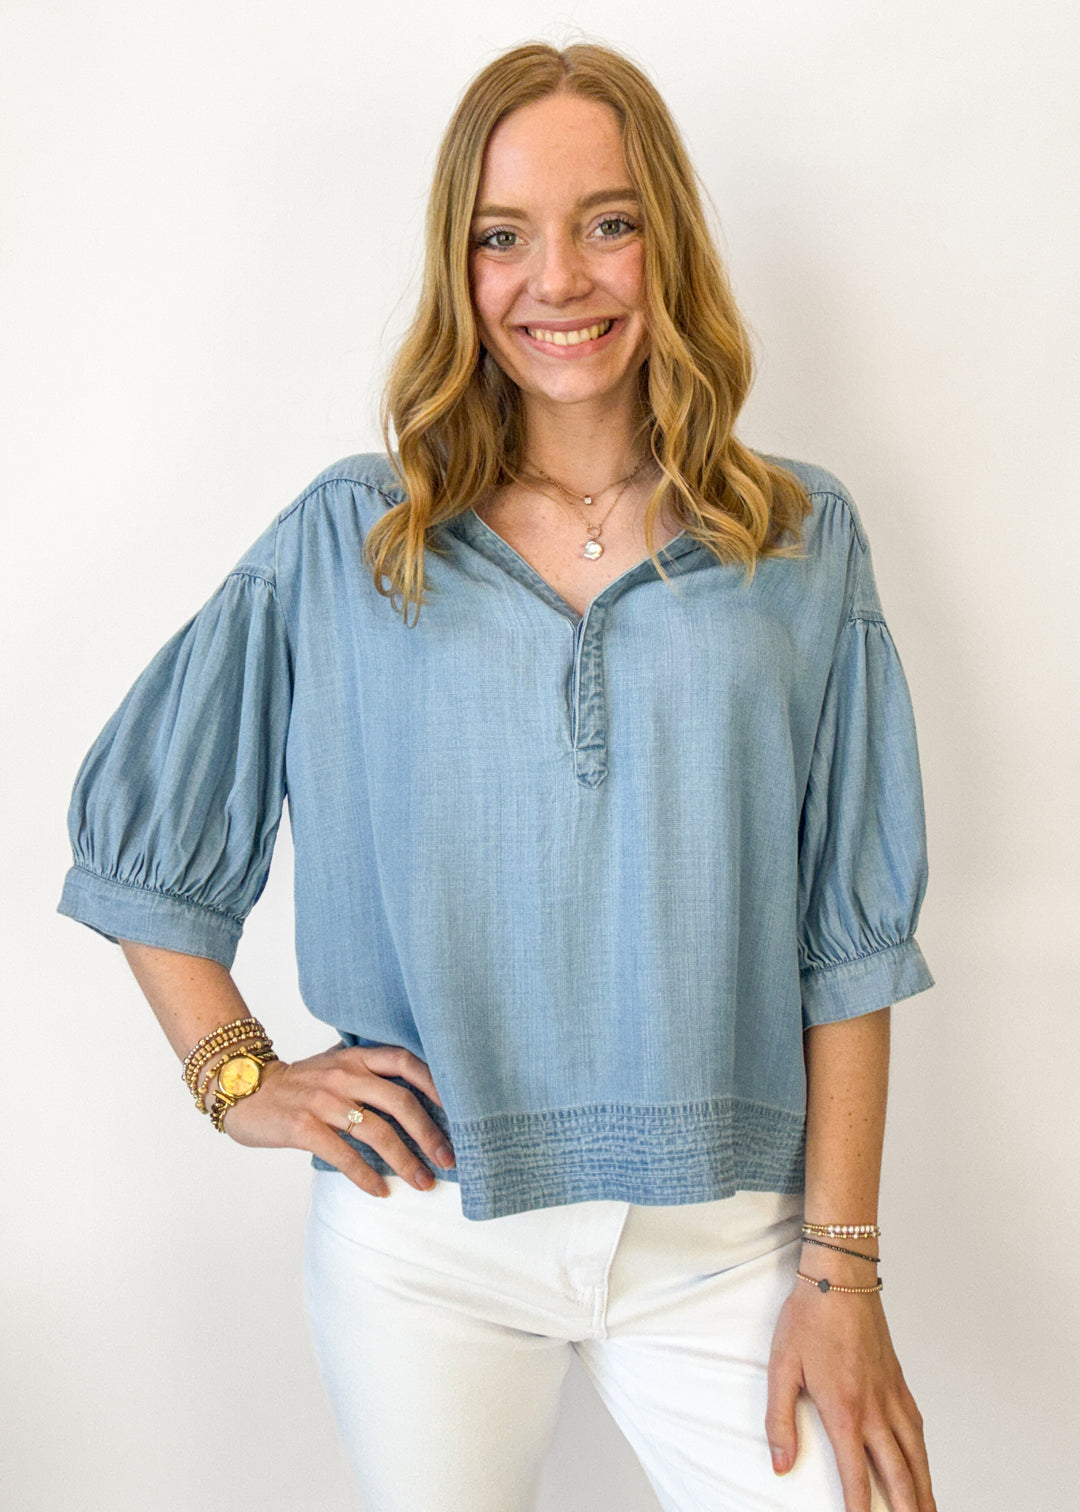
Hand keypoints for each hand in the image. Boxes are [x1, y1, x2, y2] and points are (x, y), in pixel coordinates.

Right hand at [219, 1043, 454, 1196]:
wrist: (246, 1089)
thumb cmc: (300, 1083)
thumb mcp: (336, 1065)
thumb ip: (370, 1073)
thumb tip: (420, 1098)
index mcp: (355, 1056)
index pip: (406, 1061)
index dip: (436, 1084)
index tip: (460, 1110)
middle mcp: (344, 1074)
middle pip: (401, 1102)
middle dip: (429, 1134)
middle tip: (448, 1160)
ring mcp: (323, 1100)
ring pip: (377, 1132)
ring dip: (405, 1162)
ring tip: (422, 1183)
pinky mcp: (303, 1126)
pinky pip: (344, 1154)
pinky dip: (367, 1176)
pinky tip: (381, 1191)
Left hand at [765, 1270, 935, 1511]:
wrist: (840, 1277)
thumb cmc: (808, 1318)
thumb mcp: (782, 1368)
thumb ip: (779, 1421)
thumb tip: (781, 1466)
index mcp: (845, 1411)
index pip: (857, 1476)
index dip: (861, 1509)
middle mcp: (876, 1409)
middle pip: (900, 1474)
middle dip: (907, 1509)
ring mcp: (892, 1394)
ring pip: (916, 1453)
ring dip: (924, 1488)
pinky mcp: (898, 1379)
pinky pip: (917, 1425)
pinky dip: (923, 1452)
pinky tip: (921, 1460)